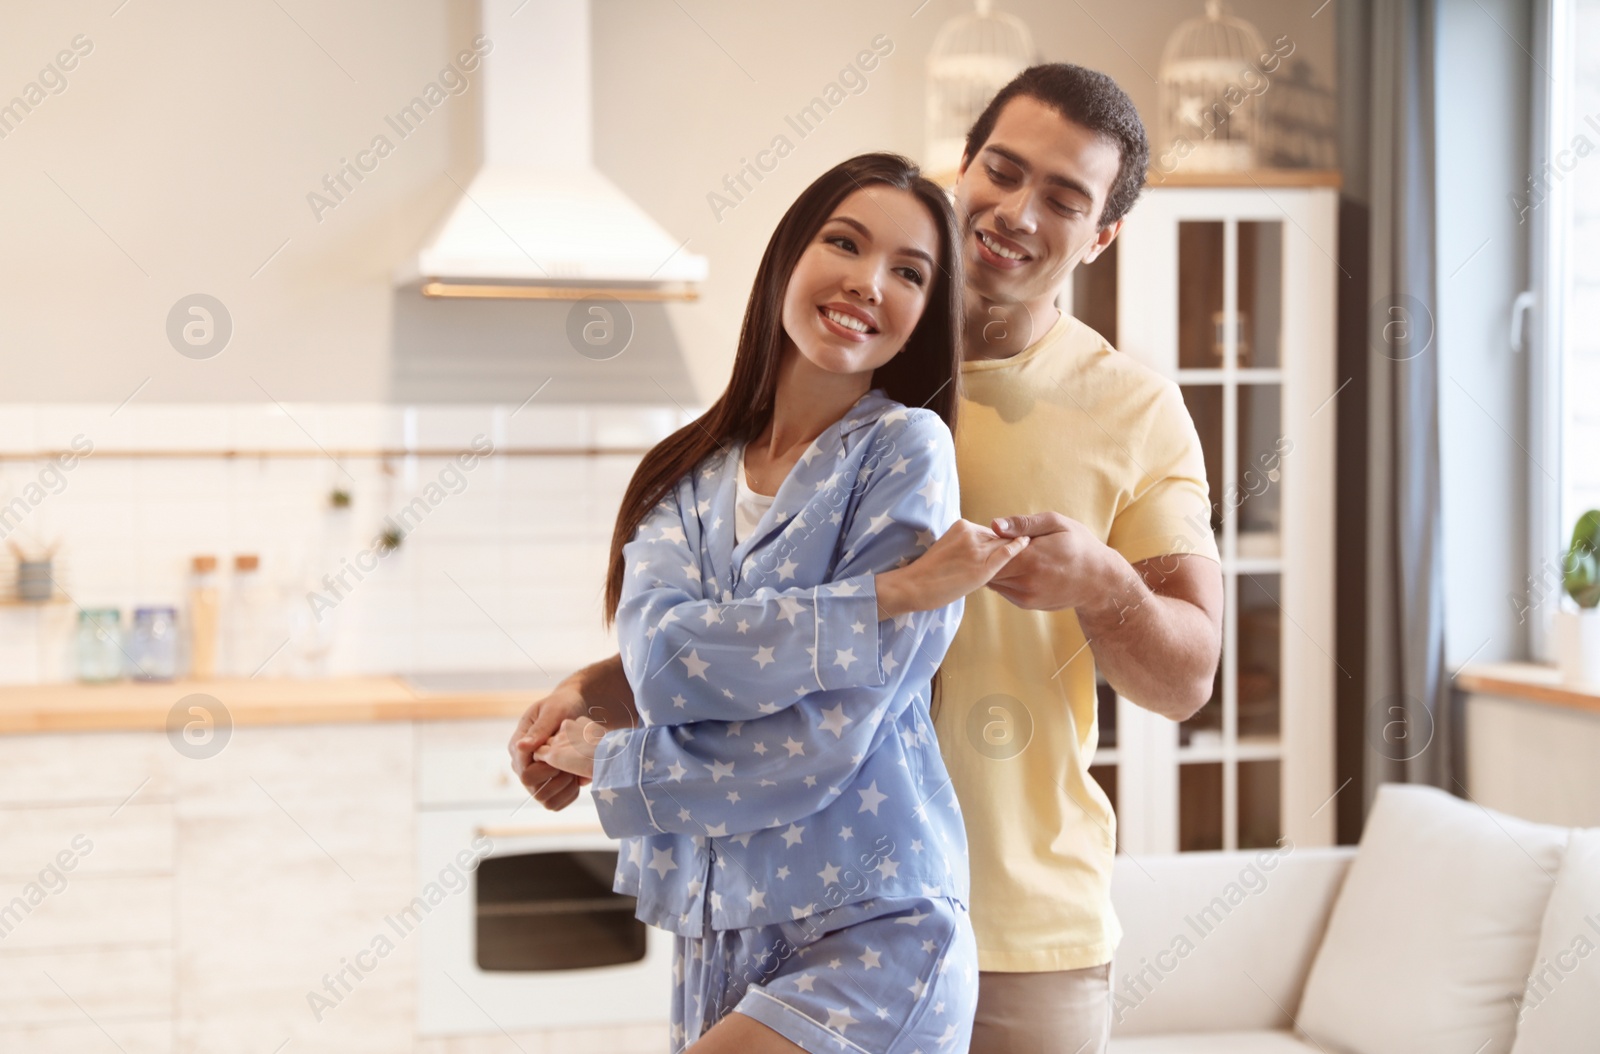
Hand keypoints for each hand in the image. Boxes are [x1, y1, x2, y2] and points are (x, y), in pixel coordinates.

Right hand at [508, 676, 590, 810]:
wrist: (577, 708)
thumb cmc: (563, 705)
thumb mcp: (552, 711)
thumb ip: (539, 730)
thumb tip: (521, 746)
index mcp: (518, 747)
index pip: (525, 772)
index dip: (546, 770)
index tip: (564, 756)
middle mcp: (523, 765)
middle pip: (534, 789)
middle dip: (557, 780)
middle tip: (572, 765)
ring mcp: (535, 776)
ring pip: (545, 800)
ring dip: (565, 789)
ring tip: (576, 770)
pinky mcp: (549, 783)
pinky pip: (556, 803)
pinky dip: (570, 795)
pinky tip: (578, 778)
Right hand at [876, 519, 1030, 618]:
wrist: (914, 585)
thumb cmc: (928, 572)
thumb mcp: (948, 547)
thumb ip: (966, 544)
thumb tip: (984, 549)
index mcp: (961, 525)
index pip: (989, 531)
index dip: (998, 541)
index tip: (1005, 546)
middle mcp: (970, 532)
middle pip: (998, 536)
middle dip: (1008, 543)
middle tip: (1025, 547)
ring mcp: (976, 548)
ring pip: (1003, 544)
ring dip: (1014, 548)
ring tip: (1028, 552)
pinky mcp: (981, 566)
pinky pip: (1006, 553)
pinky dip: (1019, 547)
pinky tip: (1027, 544)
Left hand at [986, 512, 1122, 611]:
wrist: (1098, 579)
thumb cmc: (1078, 545)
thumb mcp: (1056, 524)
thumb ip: (1023, 524)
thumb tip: (994, 525)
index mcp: (1031, 559)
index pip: (991, 552)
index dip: (989, 542)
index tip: (998, 533)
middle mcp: (1026, 582)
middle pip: (990, 568)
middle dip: (990, 556)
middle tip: (1001, 543)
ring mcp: (1026, 596)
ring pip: (994, 581)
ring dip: (996, 568)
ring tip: (1013, 555)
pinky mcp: (1027, 604)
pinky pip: (1003, 590)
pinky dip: (1005, 578)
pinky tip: (1019, 567)